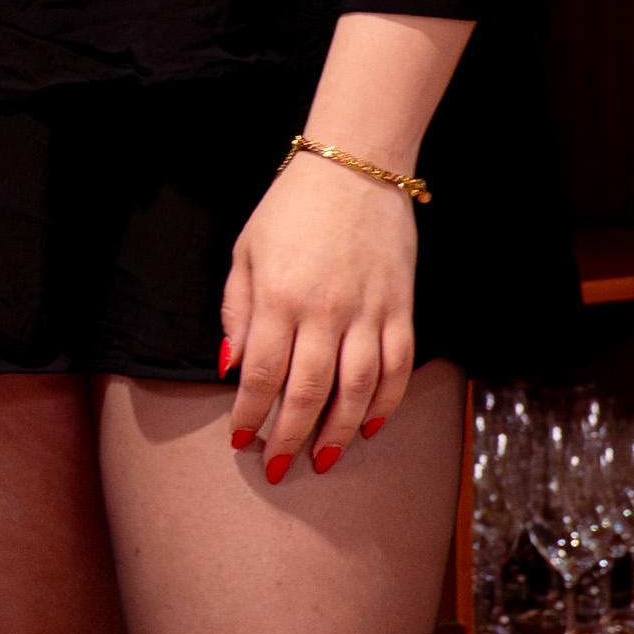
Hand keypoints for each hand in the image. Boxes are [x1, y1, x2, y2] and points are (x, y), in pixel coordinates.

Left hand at [221, 147, 423, 478]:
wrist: (355, 167)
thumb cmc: (290, 209)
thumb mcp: (245, 252)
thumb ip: (237, 312)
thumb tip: (232, 367)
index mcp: (279, 295)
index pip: (262, 373)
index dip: (251, 414)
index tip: (240, 439)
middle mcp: (325, 309)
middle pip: (308, 391)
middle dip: (289, 437)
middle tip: (278, 467)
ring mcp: (369, 310)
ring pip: (358, 389)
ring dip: (338, 431)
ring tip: (322, 458)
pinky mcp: (401, 306)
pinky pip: (397, 366)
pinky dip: (386, 402)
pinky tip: (371, 426)